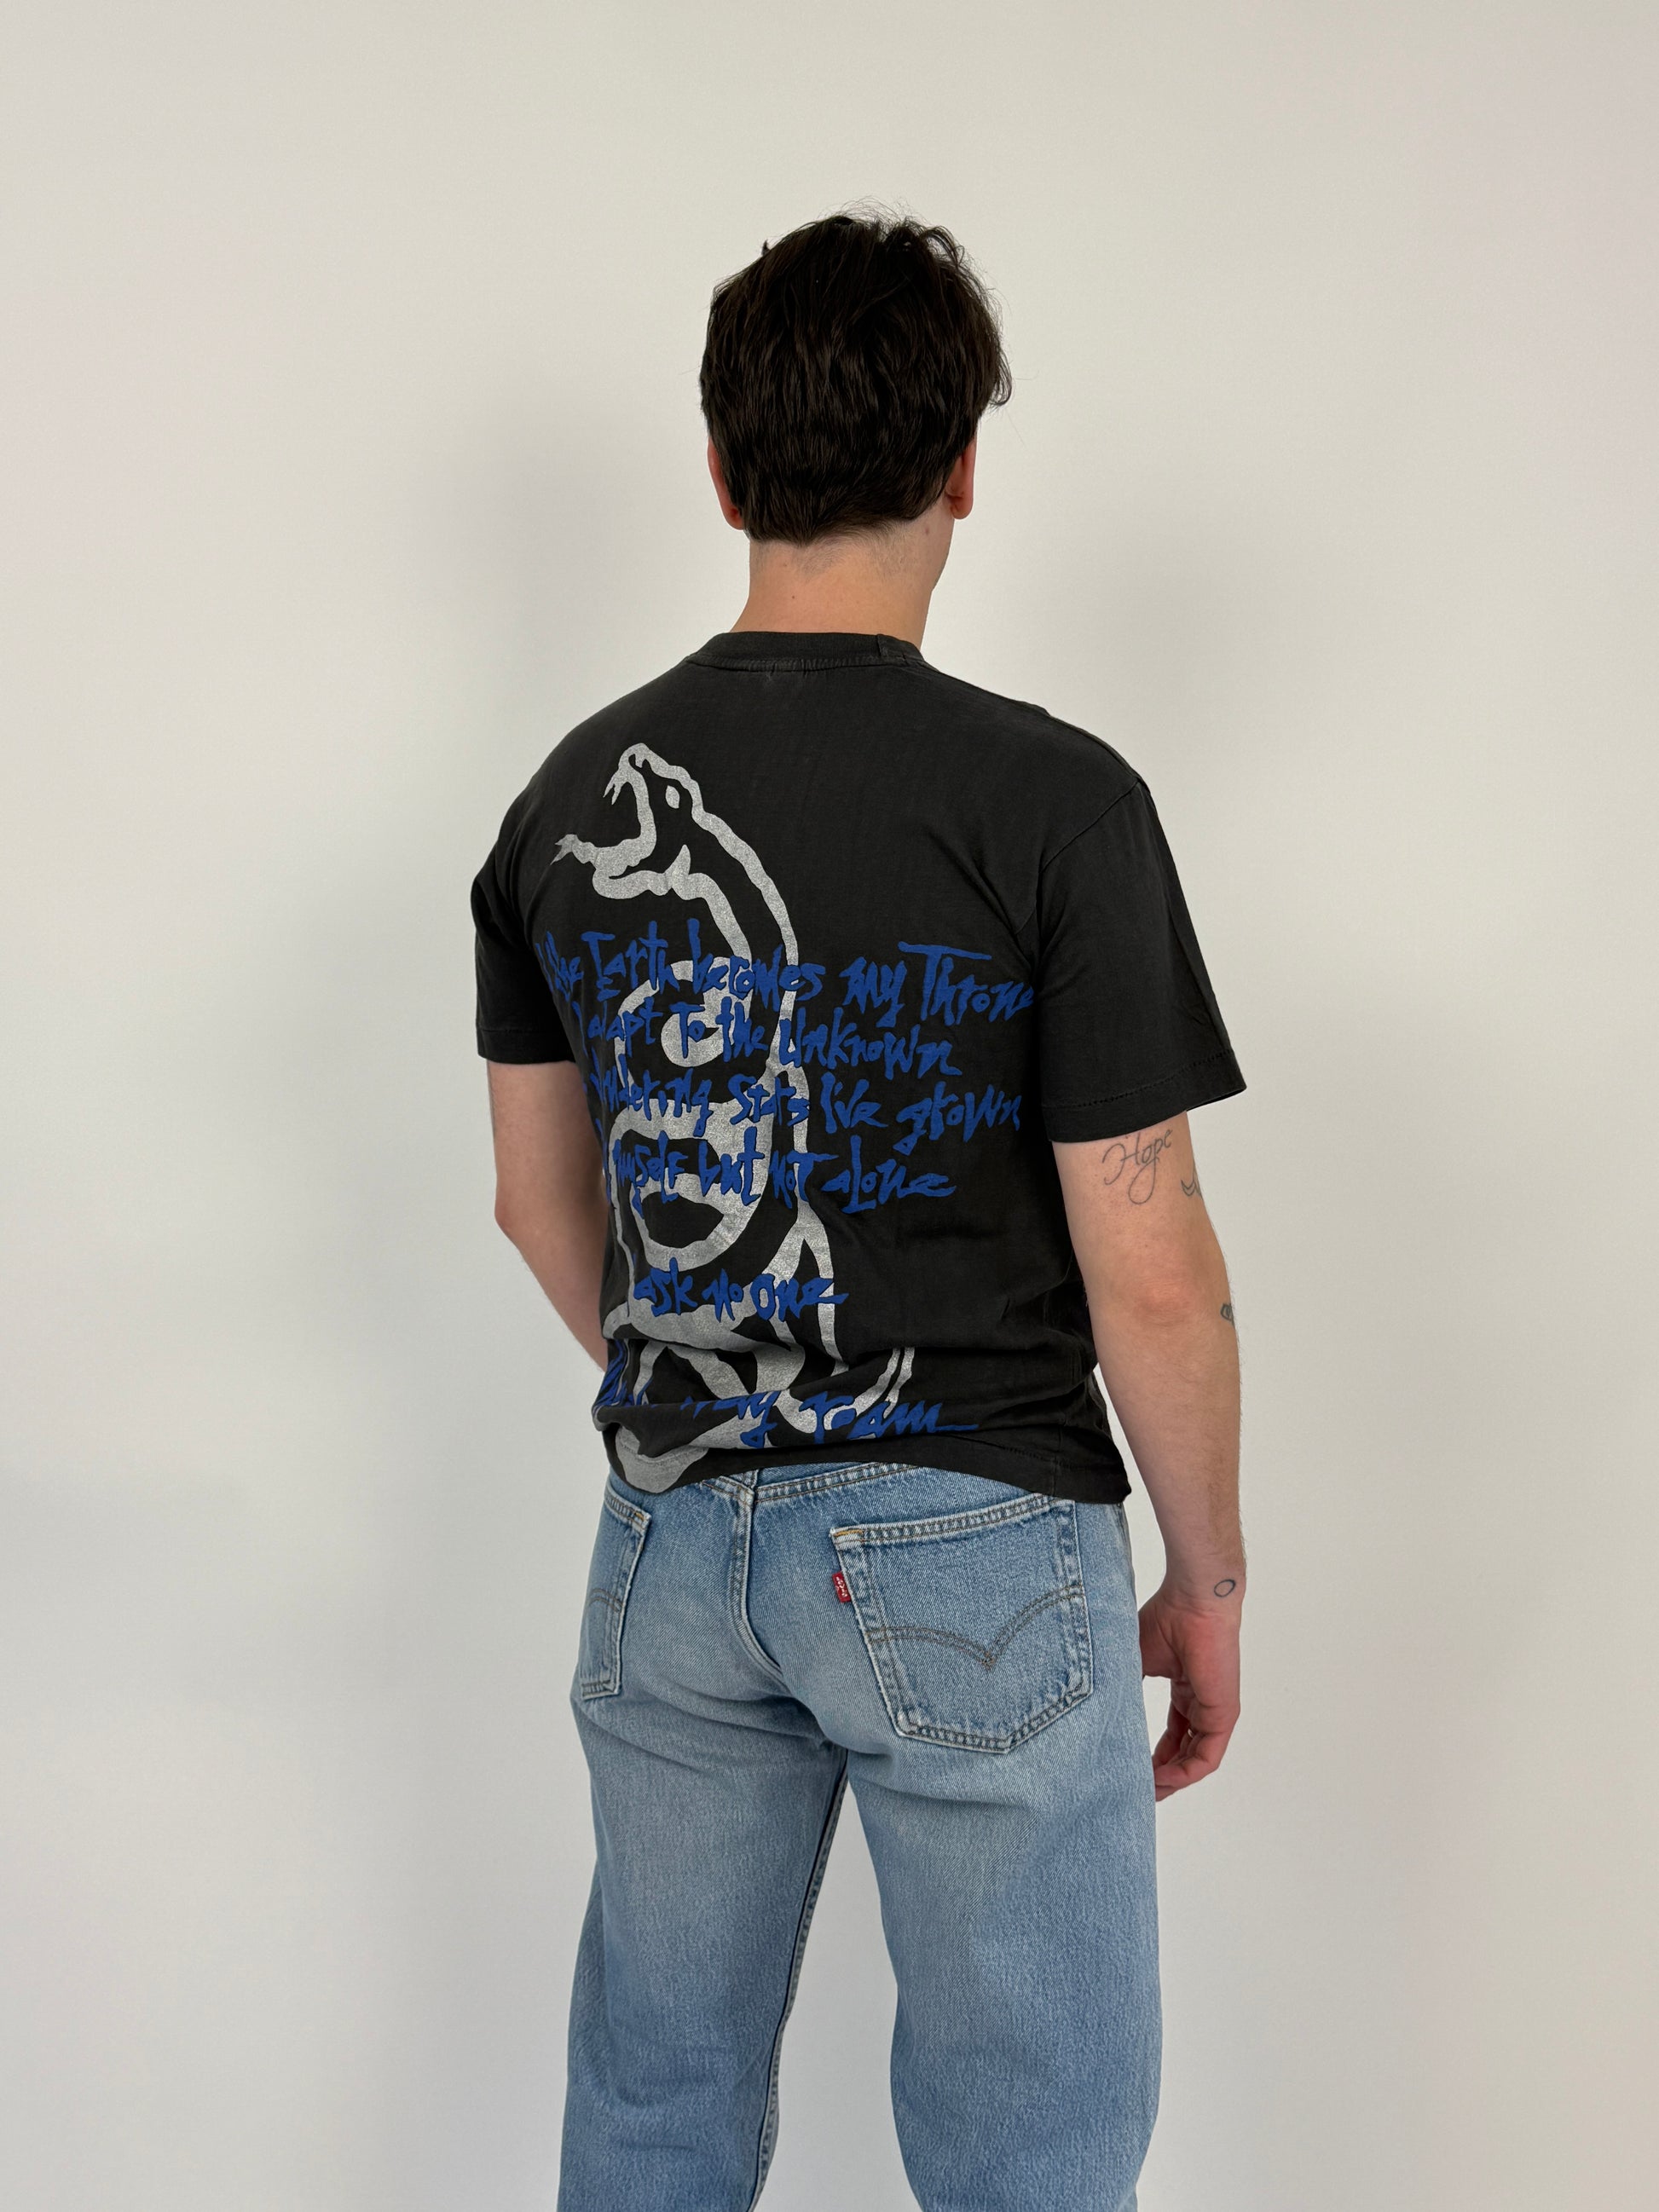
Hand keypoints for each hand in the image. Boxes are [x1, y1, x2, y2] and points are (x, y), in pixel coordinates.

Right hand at [1139, 1582, 1241, 1800]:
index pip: (1171, 1735)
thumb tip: (1098, 1711)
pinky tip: (1162, 1779)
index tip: (1129, 1769)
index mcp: (1185, 1690)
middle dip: (1160, 1775)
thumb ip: (1124, 1688)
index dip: (1151, 1757)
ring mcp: (1215, 1711)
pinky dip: (1185, 1773)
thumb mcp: (1135, 1660)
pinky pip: (1206, 1757)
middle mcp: (1201, 1704)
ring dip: (1171, 1780)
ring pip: (1194, 1760)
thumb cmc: (1166, 1618)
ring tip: (1145, 1792)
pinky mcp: (1224, 1715)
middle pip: (1182, 1752)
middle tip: (1135, 1791)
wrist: (1193, 1601)